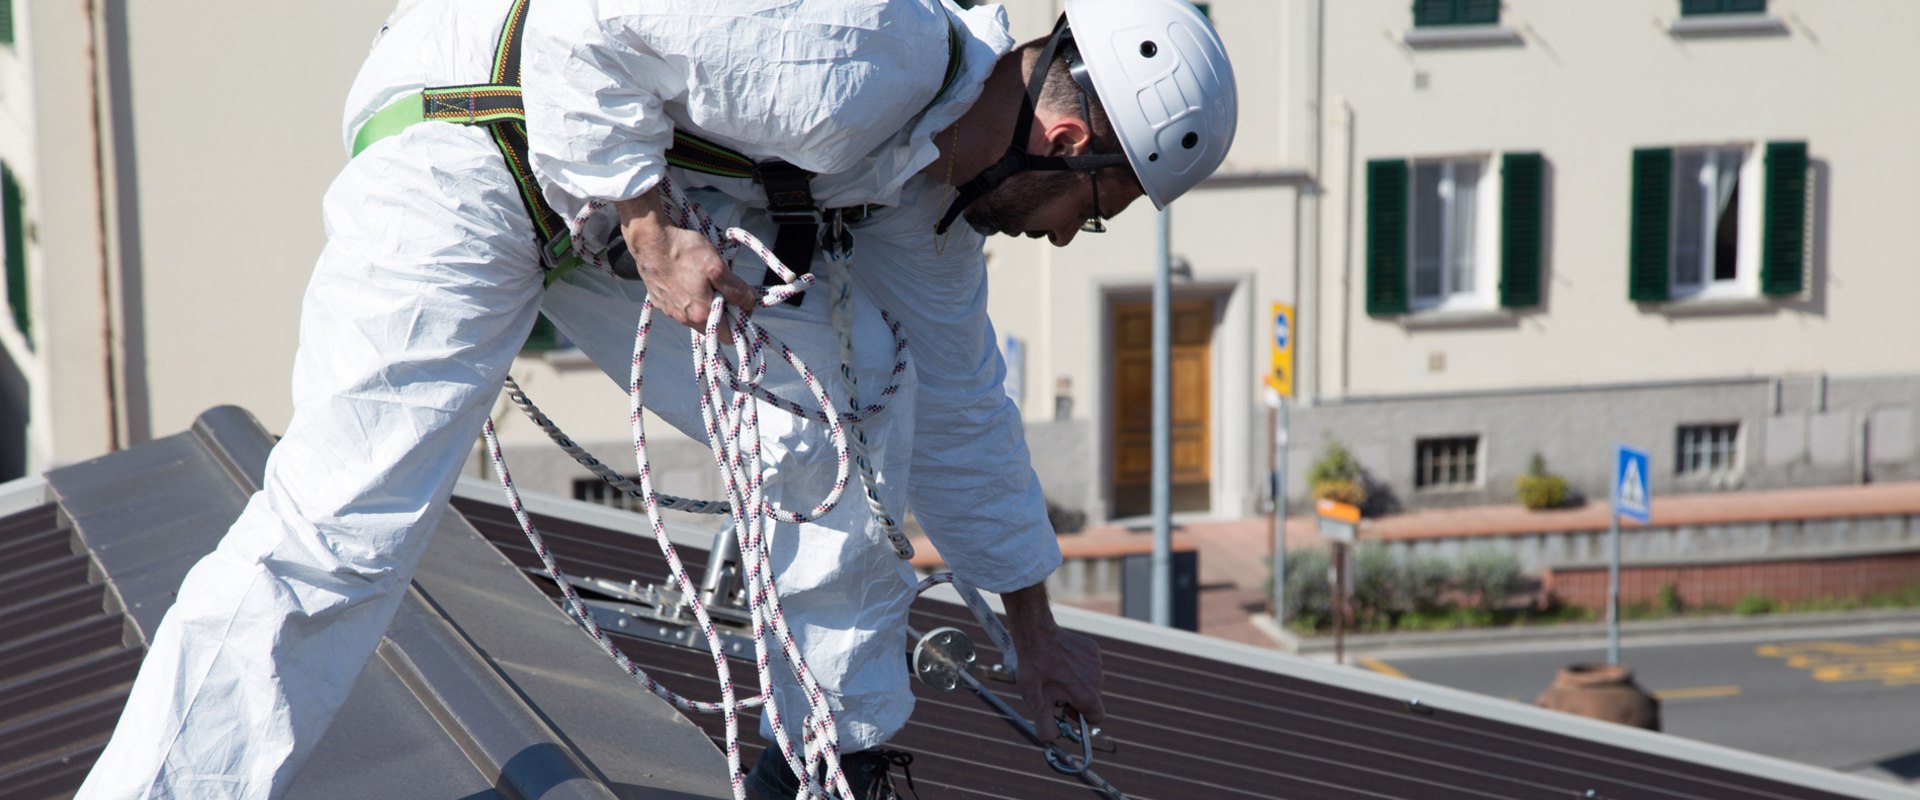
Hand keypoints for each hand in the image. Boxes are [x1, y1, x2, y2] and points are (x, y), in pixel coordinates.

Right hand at [616, 188, 755, 330]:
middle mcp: (684, 319)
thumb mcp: (717, 267)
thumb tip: (750, 302)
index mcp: (700, 314)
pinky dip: (689, 297)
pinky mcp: (659, 301)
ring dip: (706, 302)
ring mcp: (669, 311)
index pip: (728, 336)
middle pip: (712, 326)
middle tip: (725, 286)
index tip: (741, 301)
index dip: (740, 320)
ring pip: (696, 316)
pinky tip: (688, 277)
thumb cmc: (684, 251)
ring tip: (706, 278)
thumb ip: (736, 289)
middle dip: (723, 309)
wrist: (649, 240)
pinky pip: (680, 306)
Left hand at [1002, 582, 1105, 742]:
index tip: (1065, 710)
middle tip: (1055, 691)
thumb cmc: (1035, 668)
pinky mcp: (1093, 650)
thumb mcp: (1036, 701)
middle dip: (1076, 700)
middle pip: (1091, 700)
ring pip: (1090, 683)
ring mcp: (1097, 664)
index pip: (1096, 718)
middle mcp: (1098, 681)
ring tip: (1056, 673)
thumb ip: (1046, 726)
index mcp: (1088, 697)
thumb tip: (1051, 741)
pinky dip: (1077, 666)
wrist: (1036, 634)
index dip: (1080, 717)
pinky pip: (1088, 666)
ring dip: (1076, 683)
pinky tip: (1061, 659)